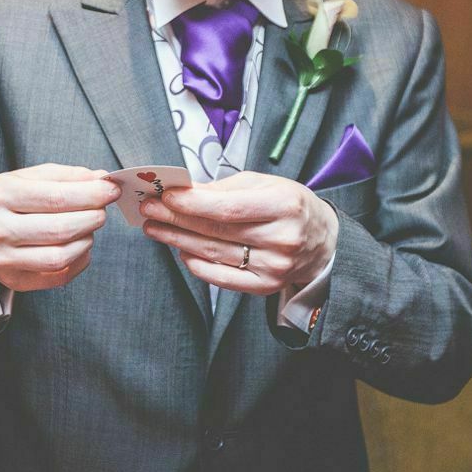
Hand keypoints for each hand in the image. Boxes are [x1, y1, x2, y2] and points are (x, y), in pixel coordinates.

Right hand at [0, 164, 119, 291]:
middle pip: (60, 229)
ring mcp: (4, 259)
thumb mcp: (26, 178)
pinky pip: (58, 277)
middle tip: (102, 210)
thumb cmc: (5, 201)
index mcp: (1, 196)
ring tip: (89, 227)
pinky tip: (81, 246)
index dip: (91, 194)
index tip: (111, 190)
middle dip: (92, 217)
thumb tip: (101, 180)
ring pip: (60, 256)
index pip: (56, 197)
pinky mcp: (14, 280)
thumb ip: (64, 177)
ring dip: (86, 240)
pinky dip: (79, 261)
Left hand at [139, 171, 337, 295]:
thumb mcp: (266, 184)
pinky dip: (196, 264)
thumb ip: (224, 188)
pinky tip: (180, 250)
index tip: (164, 196)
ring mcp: (274, 267)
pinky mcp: (265, 287)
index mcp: (284, 205)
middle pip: (216, 231)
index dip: (191, 204)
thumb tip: (183, 192)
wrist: (322, 241)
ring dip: (178, 240)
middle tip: (149, 210)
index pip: (227, 208)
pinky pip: (221, 278)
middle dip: (175, 219)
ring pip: (213, 254)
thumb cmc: (290, 206)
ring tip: (155, 228)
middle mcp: (281, 239)